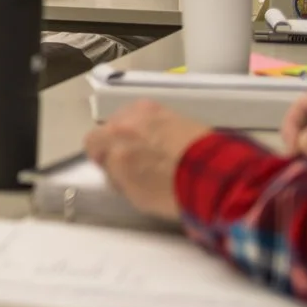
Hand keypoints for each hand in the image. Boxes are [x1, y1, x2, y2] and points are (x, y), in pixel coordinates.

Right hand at [83, 101, 211, 219]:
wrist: (215, 176)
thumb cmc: (172, 192)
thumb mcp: (135, 195)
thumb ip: (118, 177)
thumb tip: (116, 169)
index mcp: (114, 145)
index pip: (91, 143)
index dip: (101, 158)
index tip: (113, 169)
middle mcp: (126, 123)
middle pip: (110, 128)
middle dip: (116, 142)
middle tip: (133, 160)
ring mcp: (148, 113)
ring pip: (129, 118)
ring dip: (133, 130)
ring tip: (151, 148)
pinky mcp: (168, 110)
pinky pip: (149, 115)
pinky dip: (152, 125)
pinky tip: (165, 140)